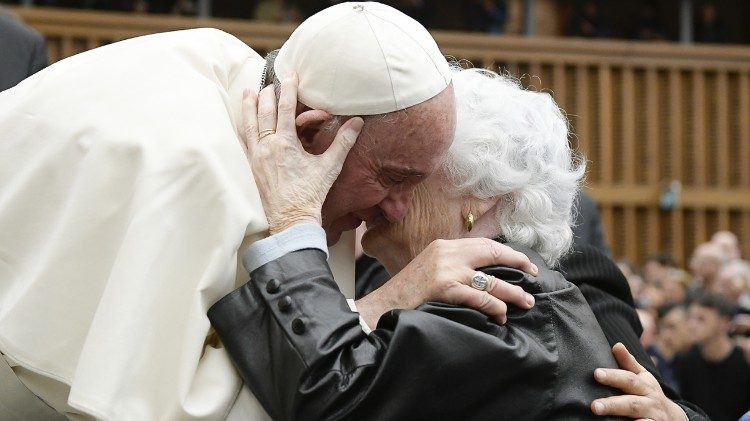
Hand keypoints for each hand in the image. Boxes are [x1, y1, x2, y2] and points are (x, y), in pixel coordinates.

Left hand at [240, 74, 363, 233]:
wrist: (291, 220)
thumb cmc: (310, 195)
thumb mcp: (329, 167)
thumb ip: (343, 142)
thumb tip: (357, 122)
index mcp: (285, 143)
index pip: (285, 108)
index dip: (289, 89)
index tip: (291, 75)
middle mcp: (266, 146)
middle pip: (264, 112)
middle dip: (267, 94)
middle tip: (270, 83)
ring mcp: (256, 157)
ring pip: (248, 124)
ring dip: (249, 106)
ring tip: (248, 92)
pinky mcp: (251, 167)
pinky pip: (243, 141)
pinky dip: (243, 127)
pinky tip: (242, 122)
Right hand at [356, 238, 538, 326]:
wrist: (384, 306)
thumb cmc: (408, 293)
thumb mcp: (431, 269)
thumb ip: (454, 266)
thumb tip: (485, 275)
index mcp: (445, 246)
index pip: (485, 244)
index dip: (509, 254)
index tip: (526, 264)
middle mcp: (447, 253)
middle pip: (493, 254)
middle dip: (519, 266)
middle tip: (534, 280)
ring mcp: (446, 270)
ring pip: (491, 281)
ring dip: (513, 293)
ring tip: (526, 302)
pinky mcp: (444, 288)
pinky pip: (480, 298)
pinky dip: (495, 307)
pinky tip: (501, 315)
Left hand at [591, 343, 686, 420]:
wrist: (674, 417)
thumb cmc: (650, 393)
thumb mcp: (643, 377)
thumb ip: (628, 363)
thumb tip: (616, 345)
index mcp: (645, 386)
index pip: (629, 379)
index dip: (613, 376)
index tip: (596, 373)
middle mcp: (650, 402)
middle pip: (632, 403)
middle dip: (613, 404)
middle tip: (594, 406)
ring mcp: (653, 418)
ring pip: (641, 420)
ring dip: (624, 420)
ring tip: (606, 418)